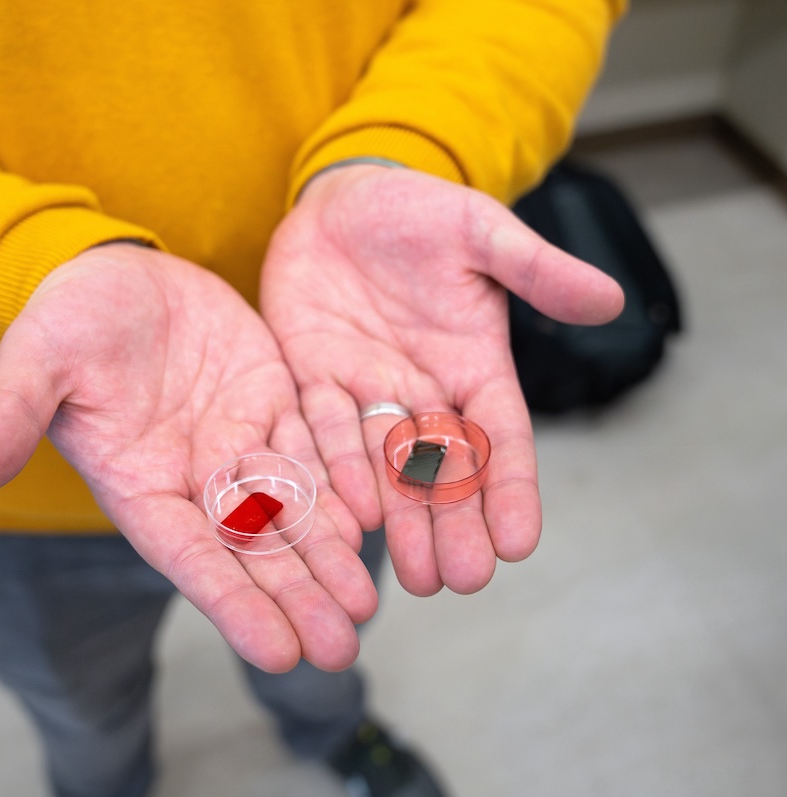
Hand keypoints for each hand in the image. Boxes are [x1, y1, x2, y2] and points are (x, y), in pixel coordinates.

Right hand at [0, 244, 375, 671]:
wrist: (112, 272)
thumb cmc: (66, 318)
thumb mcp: (38, 360)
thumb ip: (10, 417)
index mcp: (140, 483)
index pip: (189, 554)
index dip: (231, 601)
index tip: (277, 653)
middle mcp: (196, 476)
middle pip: (252, 547)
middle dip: (295, 594)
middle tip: (341, 647)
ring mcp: (239, 441)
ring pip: (293, 506)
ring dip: (329, 554)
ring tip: (368, 603)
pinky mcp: (273, 400)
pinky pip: (316, 445)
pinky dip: (344, 482)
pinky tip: (377, 516)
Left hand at [261, 165, 623, 595]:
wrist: (344, 198)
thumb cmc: (421, 212)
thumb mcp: (482, 233)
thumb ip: (536, 270)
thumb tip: (610, 298)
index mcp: (472, 366)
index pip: (498, 438)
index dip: (509, 489)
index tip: (520, 543)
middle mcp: (422, 392)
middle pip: (442, 470)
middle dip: (453, 525)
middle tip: (462, 581)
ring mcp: (367, 390)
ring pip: (384, 468)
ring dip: (399, 521)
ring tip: (414, 576)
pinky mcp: (313, 378)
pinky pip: (323, 430)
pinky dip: (335, 470)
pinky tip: (348, 515)